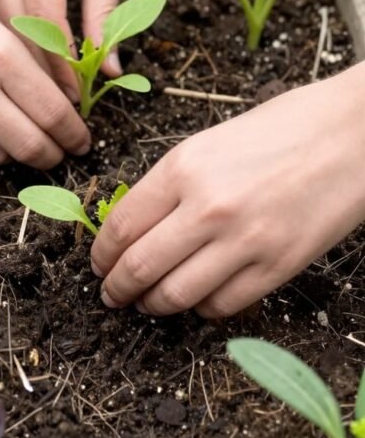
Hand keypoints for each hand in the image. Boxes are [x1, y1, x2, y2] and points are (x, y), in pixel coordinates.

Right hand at [0, 0, 124, 96]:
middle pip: (16, 34)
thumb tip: (109, 70)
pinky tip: (31, 71)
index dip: (62, 67)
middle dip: (41, 77)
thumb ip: (105, 16)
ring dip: (26, 67)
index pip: (45, 24)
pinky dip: (15, 46)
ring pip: (1, 32)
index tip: (78, 101)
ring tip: (50, 100)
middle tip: (65, 112)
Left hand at [91, 65, 364, 317]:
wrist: (355, 133)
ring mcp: (244, 241)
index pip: (120, 227)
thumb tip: (135, 226)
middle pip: (139, 268)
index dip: (100, 255)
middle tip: (111, 295)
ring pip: (175, 296)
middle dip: (116, 289)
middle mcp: (207, 207)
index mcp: (183, 167)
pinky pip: (222, 306)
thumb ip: (172, 184)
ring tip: (149, 303)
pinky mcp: (278, 266)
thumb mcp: (211, 142)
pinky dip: (202, 309)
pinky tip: (199, 299)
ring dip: (154, 306)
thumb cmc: (285, 128)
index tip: (98, 266)